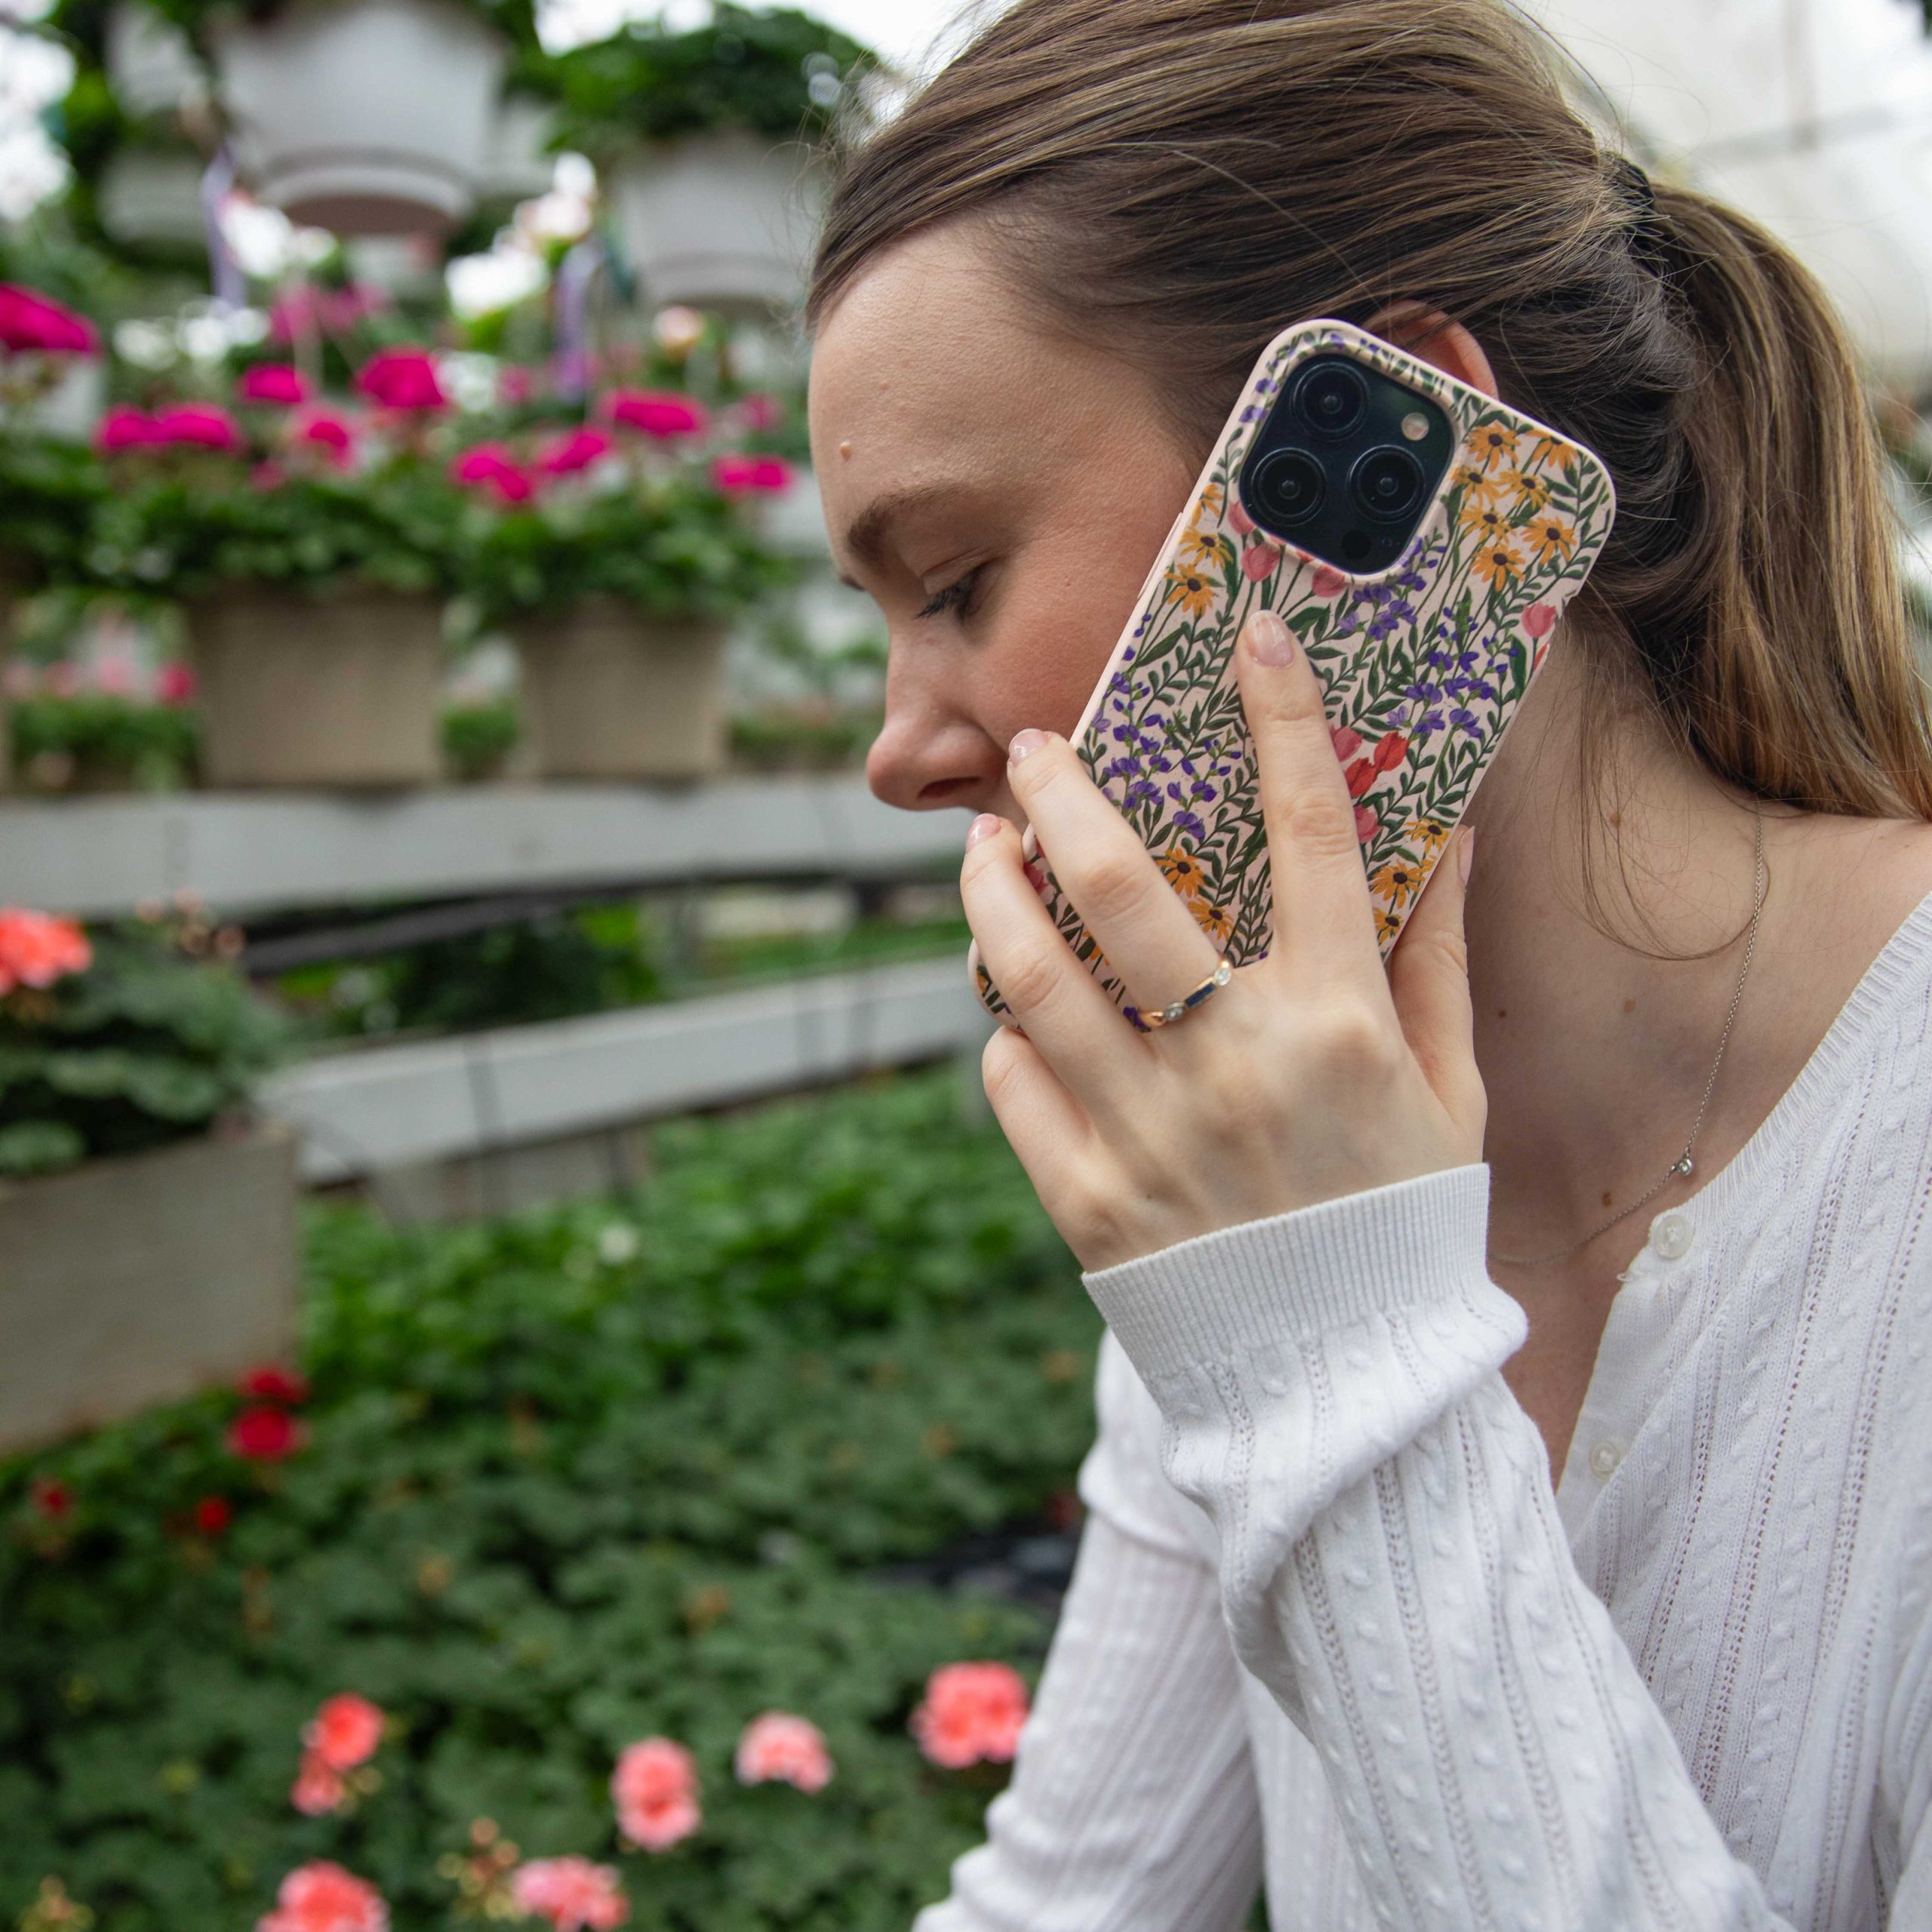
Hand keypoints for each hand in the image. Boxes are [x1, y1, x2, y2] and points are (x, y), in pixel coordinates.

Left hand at [960, 608, 1486, 1272]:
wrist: (1342, 1393)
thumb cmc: (1401, 1225)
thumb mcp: (1451, 1093)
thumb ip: (1440, 961)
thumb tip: (1447, 836)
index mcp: (1344, 1027)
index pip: (1314, 836)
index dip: (1284, 719)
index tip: (1253, 637)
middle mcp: (1238, 1068)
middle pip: (1123, 890)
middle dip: (1066, 795)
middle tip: (1036, 751)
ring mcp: (1150, 1136)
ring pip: (1030, 977)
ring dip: (992, 894)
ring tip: (982, 852)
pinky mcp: (1086, 1202)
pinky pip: (1011, 1080)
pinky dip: (1003, 1028)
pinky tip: (1012, 1002)